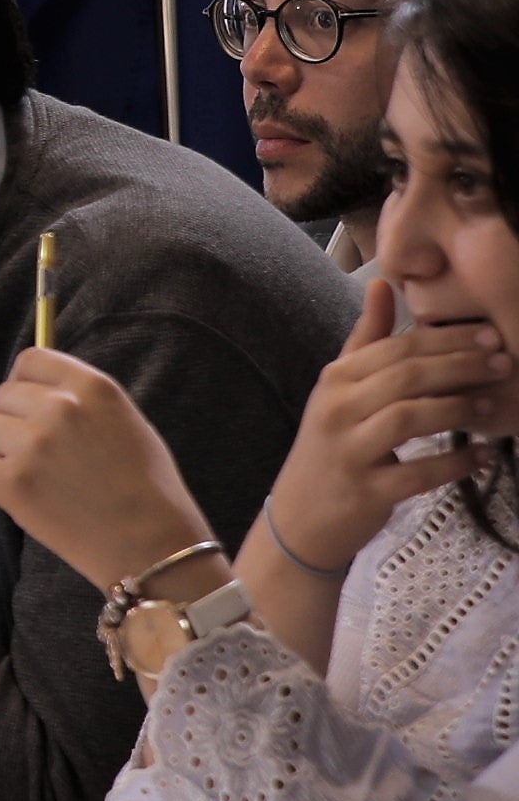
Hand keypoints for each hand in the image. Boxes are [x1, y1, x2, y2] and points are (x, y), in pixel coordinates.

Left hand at [0, 349, 218, 591]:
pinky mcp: (13, 483)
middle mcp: (61, 408)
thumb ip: (83, 403)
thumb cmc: (149, 491)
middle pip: (1, 395)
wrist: (154, 547)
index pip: (31, 360)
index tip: (25, 407)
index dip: (22, 384)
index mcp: (93, 388)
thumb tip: (38, 392)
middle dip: (9, 421)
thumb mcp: (128, 425)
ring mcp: (34, 444)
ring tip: (16, 473)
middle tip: (29, 453)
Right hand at [256, 281, 515, 585]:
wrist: (301, 518)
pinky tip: (483, 456)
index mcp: (335, 380)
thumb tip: (382, 283)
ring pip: (410, 418)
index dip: (447, 340)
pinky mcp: (367, 491)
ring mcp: (350, 452)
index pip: (396, 348)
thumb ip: (365, 338)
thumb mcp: (339, 388)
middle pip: (406, 377)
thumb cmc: (331, 446)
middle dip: (461, 367)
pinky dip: (456, 463)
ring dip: (459, 409)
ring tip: (494, 407)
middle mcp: (337, 411)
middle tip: (503, 364)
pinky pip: (419, 473)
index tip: (489, 336)